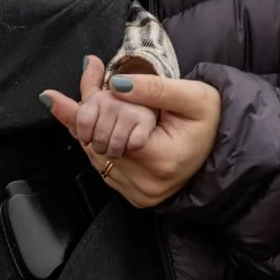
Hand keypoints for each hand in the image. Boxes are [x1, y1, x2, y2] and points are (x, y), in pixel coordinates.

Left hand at [44, 55, 221, 208]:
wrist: (224, 151)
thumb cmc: (212, 121)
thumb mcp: (193, 96)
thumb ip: (153, 88)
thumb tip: (114, 84)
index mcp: (161, 159)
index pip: (109, 133)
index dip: (89, 110)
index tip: (55, 93)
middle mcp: (147, 184)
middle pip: (96, 146)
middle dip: (85, 115)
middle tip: (76, 84)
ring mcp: (140, 194)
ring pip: (95, 158)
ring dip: (84, 130)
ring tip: (71, 101)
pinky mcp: (135, 196)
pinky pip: (103, 168)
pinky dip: (94, 145)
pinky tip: (90, 123)